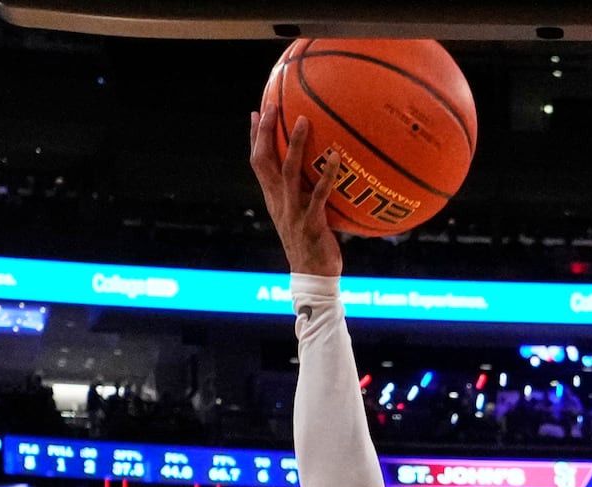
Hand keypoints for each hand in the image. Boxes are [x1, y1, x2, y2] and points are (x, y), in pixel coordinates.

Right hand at [249, 106, 342, 277]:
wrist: (312, 278)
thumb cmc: (310, 247)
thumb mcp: (299, 218)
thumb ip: (301, 196)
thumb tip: (314, 177)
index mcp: (273, 200)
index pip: (258, 163)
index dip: (255, 138)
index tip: (257, 112)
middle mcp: (279, 202)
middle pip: (265, 161)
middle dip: (265, 132)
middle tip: (272, 104)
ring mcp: (293, 212)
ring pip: (288, 170)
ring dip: (295, 144)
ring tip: (303, 119)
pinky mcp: (312, 222)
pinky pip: (319, 193)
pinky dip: (327, 174)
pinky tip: (337, 156)